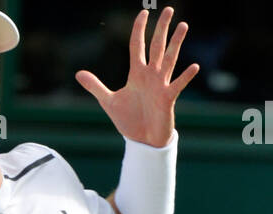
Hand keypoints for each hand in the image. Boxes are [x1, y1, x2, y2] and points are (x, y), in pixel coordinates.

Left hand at [75, 7, 198, 146]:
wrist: (142, 142)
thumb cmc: (129, 121)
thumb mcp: (108, 102)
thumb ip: (95, 86)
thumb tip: (78, 74)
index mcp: (137, 73)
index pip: (137, 45)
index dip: (139, 29)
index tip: (143, 13)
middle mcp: (151, 75)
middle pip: (156, 46)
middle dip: (161, 28)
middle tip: (169, 9)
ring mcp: (161, 85)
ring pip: (169, 59)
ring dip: (176, 43)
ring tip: (183, 26)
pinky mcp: (168, 99)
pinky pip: (177, 85)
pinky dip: (185, 77)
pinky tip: (194, 67)